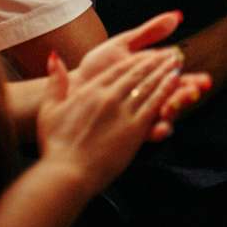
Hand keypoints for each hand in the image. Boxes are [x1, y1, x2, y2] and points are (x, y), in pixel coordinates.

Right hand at [38, 48, 183, 195]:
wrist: (66, 173)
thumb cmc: (55, 145)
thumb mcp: (49, 109)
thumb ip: (54, 82)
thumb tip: (53, 55)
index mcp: (90, 90)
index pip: (118, 69)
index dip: (137, 59)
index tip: (149, 53)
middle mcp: (108, 97)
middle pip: (137, 74)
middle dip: (156, 62)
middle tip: (171, 53)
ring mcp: (122, 112)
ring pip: (149, 86)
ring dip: (165, 73)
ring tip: (178, 63)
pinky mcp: (134, 129)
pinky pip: (154, 105)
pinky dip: (166, 91)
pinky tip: (176, 83)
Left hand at [75, 11, 210, 139]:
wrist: (72, 87)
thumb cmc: (96, 66)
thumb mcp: (123, 44)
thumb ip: (150, 32)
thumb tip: (177, 16)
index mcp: (152, 77)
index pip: (179, 80)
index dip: (193, 81)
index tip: (203, 81)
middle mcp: (150, 97)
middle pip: (177, 99)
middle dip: (187, 98)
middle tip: (194, 95)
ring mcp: (141, 114)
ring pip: (166, 116)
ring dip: (174, 112)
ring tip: (175, 107)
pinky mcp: (130, 129)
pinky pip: (148, 133)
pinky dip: (157, 130)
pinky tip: (161, 127)